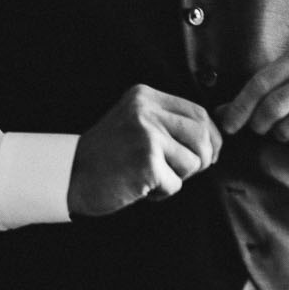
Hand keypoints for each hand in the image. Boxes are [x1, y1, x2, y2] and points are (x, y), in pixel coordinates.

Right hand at [67, 85, 222, 216]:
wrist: (70, 174)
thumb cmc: (108, 155)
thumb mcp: (136, 123)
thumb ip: (169, 122)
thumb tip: (218, 135)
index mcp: (144, 96)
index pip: (198, 112)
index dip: (211, 137)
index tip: (207, 155)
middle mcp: (145, 110)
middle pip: (203, 136)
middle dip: (202, 160)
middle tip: (179, 172)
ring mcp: (145, 135)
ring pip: (193, 162)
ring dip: (177, 178)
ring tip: (150, 176)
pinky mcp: (146, 162)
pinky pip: (176, 184)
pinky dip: (162, 193)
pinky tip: (140, 187)